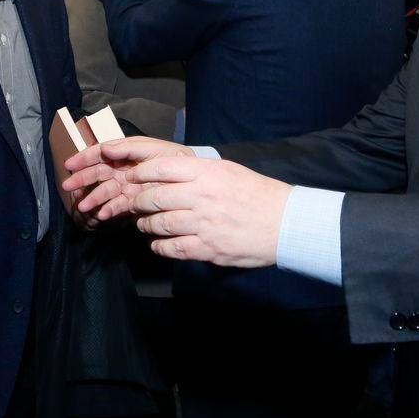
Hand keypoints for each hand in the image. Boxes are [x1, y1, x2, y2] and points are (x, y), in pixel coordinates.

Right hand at [63, 137, 194, 225]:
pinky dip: (108, 210)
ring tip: (84, 207)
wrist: (194, 180)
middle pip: (98, 173)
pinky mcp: (134, 202)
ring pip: (104, 191)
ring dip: (93, 198)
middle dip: (82, 179)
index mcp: (126, 153)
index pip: (101, 153)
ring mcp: (128, 187)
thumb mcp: (154, 150)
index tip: (69, 164)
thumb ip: (129, 148)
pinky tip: (101, 214)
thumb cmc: (175, 159)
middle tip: (67, 187)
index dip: (84, 158)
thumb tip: (105, 148)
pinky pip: (117, 206)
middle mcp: (124, 169)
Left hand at [127, 157, 290, 268]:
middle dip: (139, 202)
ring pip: (159, 224)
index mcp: (206, 173)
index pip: (160, 168)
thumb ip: (197, 171)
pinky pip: (171, 248)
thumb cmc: (257, 194)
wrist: (284, 223)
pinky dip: (159, 246)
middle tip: (136, 203)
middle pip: (154, 198)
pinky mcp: (207, 248)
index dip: (141, 173)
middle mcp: (201, 197)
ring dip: (146, 224)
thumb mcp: (227, 171)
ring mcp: (203, 224)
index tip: (134, 177)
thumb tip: (166, 172)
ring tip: (144, 223)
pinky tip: (157, 243)